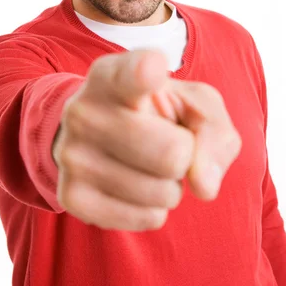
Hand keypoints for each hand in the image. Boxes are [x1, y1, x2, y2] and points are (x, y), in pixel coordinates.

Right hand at [52, 49, 240, 229]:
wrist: (100, 135)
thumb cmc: (158, 112)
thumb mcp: (194, 103)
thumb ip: (214, 131)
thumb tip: (203, 186)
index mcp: (112, 75)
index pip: (130, 74)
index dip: (144, 72)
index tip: (152, 68)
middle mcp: (83, 111)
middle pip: (172, 154)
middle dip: (184, 155)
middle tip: (164, 140)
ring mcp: (72, 155)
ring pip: (164, 192)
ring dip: (170, 184)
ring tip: (145, 161)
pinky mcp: (72, 197)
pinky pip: (149, 217)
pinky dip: (155, 208)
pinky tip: (134, 183)